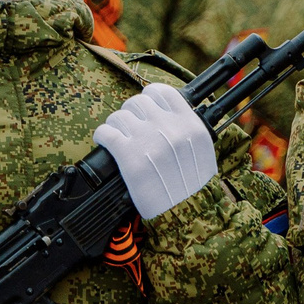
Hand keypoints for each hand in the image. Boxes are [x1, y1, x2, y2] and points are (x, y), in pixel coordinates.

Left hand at [95, 83, 216, 221]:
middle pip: (138, 102)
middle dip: (132, 112)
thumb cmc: (194, 185)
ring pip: (120, 115)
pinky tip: (104, 139)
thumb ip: (186, 127)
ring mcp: (148, 141)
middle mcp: (169, 128)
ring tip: (118, 134)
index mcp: (189, 124)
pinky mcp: (129, 157)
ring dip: (116, 124)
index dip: (151, 97)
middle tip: (131, 125)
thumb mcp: (202, 149)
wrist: (187, 211)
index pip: (163, 92)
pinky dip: (102, 134)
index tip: (147, 106)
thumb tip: (167, 113)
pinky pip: (106, 132)